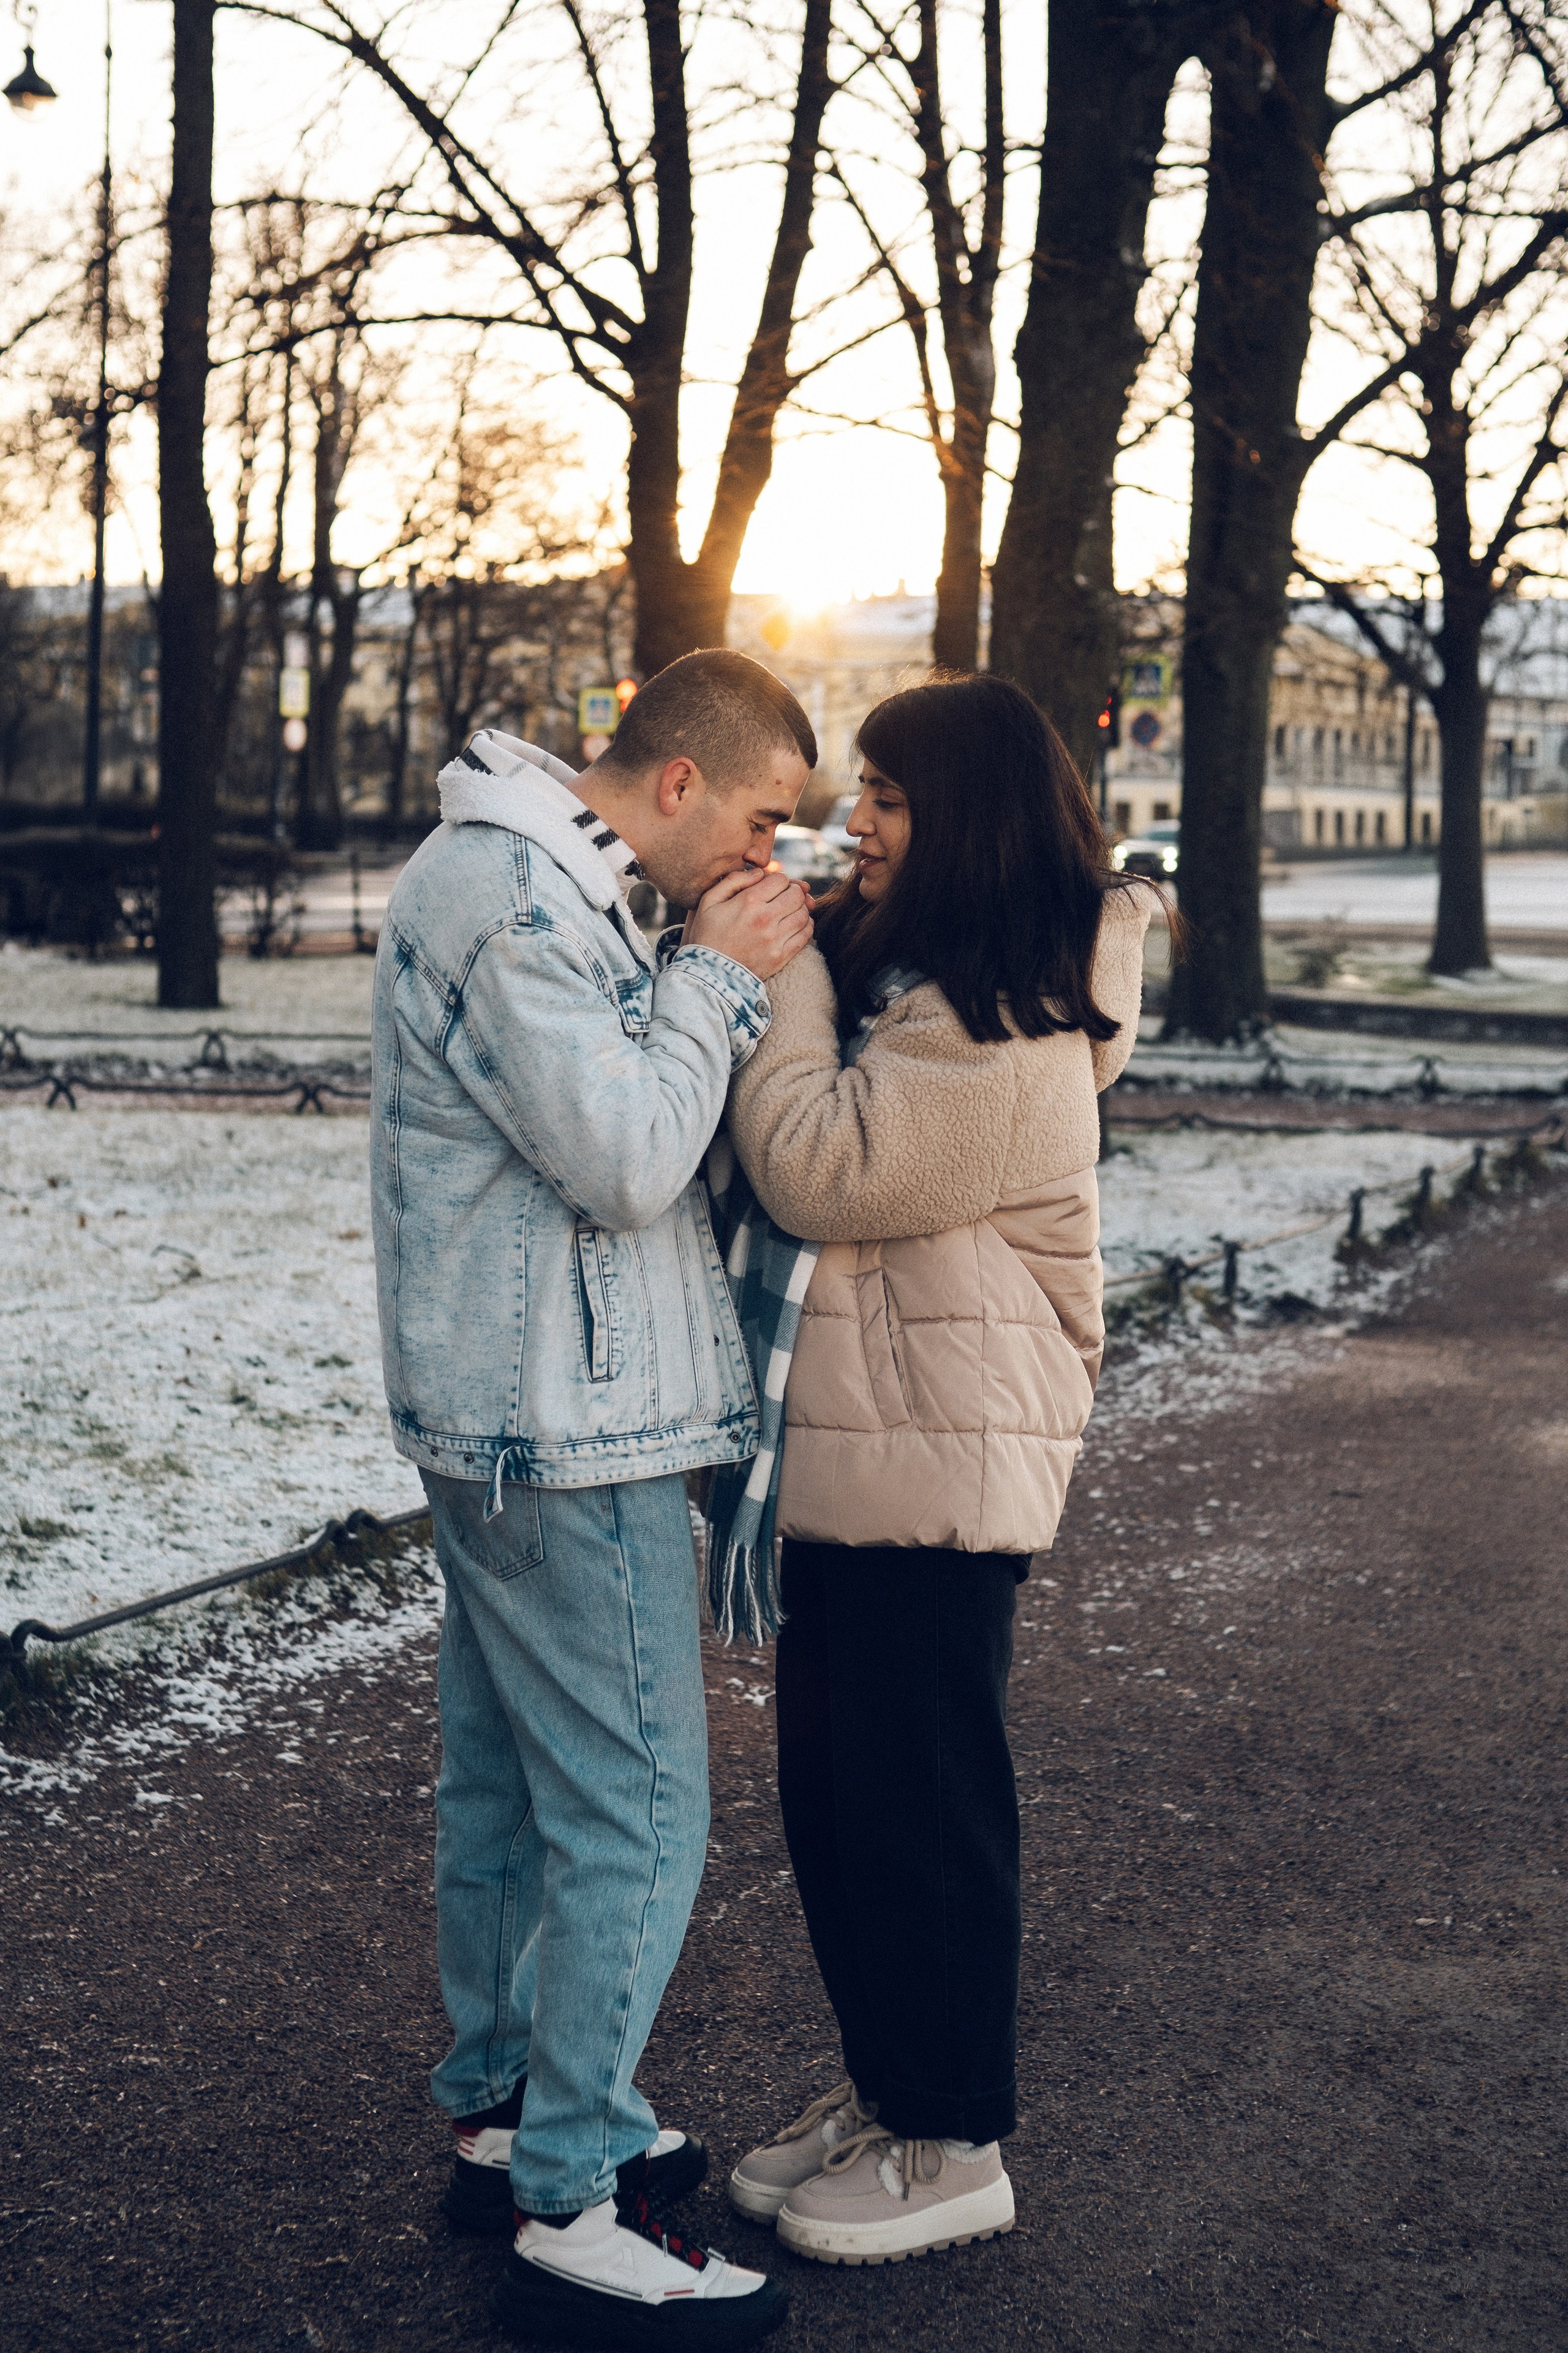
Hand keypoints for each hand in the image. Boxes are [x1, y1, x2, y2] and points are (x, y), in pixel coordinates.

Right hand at [685, 868, 812, 979]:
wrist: (709, 973)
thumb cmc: (707, 934)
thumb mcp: (709, 901)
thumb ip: (733, 880)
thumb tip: (759, 873)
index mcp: (748, 902)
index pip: (781, 880)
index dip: (779, 879)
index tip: (773, 886)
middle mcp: (765, 918)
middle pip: (796, 895)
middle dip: (793, 891)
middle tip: (785, 897)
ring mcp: (775, 939)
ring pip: (803, 914)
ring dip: (800, 909)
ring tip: (790, 911)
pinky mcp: (781, 956)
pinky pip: (805, 935)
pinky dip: (806, 926)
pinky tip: (796, 925)